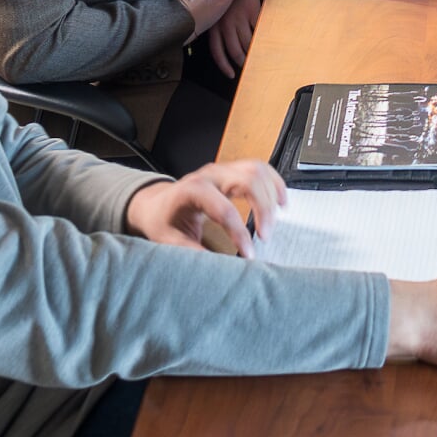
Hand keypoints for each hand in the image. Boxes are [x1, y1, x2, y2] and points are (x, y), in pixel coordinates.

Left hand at [124, 160, 286, 255]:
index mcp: (192, 190)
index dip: (240, 233)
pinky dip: (274, 183)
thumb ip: (194, 253)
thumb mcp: (170, 240)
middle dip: (263, 210)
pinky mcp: (232, 171)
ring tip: (275, 221)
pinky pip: (260, 169)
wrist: (155, 203)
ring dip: (272, 195)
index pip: (224, 209)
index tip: (248, 254)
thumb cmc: (162, 219)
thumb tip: (219, 267)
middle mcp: (210, 175)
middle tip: (266, 236)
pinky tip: (280, 201)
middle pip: (248, 181)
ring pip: (258, 171)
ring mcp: (223, 170)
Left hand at [203, 0, 262, 77]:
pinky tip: (267, 44)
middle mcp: (225, 23)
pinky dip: (264, 40)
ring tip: (259, 59)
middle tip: (249, 68)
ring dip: (254, 53)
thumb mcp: (216, 7)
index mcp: (215, 23)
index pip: (217, 51)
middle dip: (242, 62)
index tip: (230, 73)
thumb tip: (223, 41)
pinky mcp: (252, 11)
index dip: (223, 65)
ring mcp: (239, 18)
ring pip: (248, 44)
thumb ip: (217, 23)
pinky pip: (259, 30)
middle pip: (234, 51)